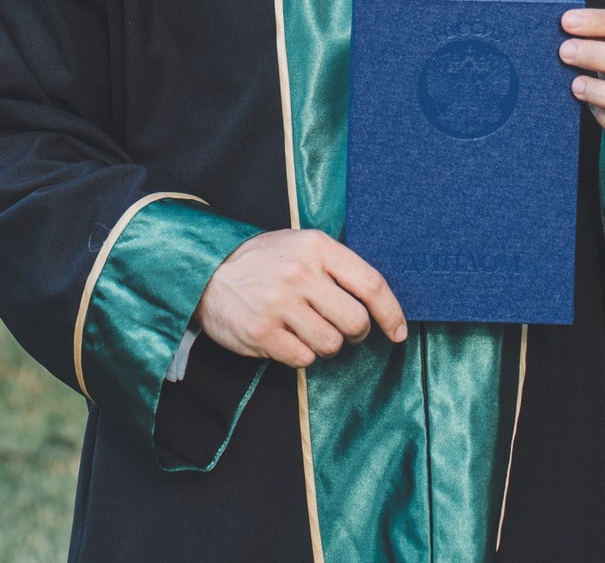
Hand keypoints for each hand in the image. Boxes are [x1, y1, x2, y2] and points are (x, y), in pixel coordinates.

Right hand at [192, 229, 407, 367]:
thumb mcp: (300, 246)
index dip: (391, 312)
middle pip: (356, 321)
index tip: (398, 331)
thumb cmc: (263, 262)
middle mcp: (300, 273)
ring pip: (331, 344)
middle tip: (344, 330)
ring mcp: (279, 303)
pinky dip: (301, 355)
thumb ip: (336, 267)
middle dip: (356, 333)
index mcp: (316, 247)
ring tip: (307, 330)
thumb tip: (379, 303)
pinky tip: (287, 338)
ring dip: (326, 345)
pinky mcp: (262, 332)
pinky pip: (303, 358)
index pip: (370, 284)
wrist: (206, 272)